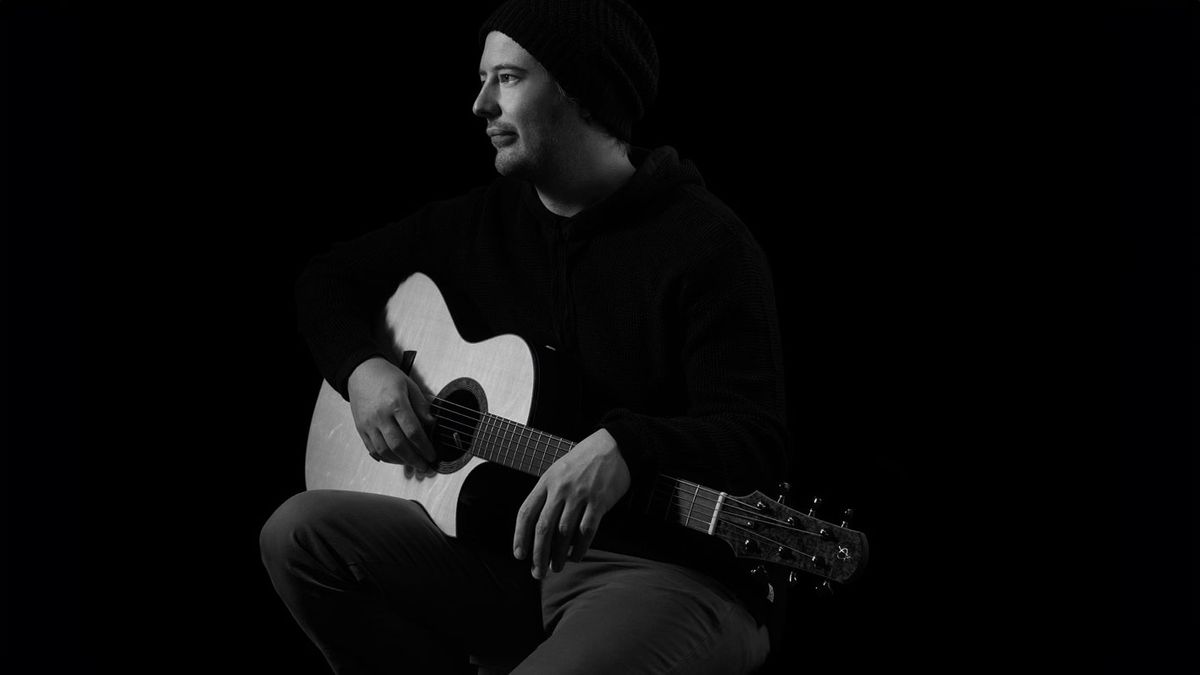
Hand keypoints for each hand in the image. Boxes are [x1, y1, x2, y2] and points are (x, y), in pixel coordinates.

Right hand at [347, 356, 437, 475]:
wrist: (361, 372)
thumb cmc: (387, 377)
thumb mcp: (410, 385)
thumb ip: (422, 406)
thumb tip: (432, 424)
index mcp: (395, 402)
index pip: (413, 431)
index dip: (425, 447)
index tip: (432, 455)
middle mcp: (380, 415)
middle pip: (399, 445)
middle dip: (414, 459)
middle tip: (425, 465)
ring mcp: (368, 424)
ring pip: (385, 451)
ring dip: (400, 461)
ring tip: (412, 463)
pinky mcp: (361, 428)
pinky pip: (373, 449)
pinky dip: (386, 458)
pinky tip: (396, 458)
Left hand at [513, 428, 629, 578]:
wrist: (613, 446)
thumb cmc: (583, 461)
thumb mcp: (558, 470)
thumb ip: (548, 495)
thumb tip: (540, 529)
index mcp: (546, 481)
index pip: (526, 513)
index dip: (520, 536)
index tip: (519, 555)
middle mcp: (560, 489)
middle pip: (543, 528)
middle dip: (538, 554)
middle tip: (537, 572)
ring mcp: (580, 495)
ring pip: (564, 533)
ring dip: (558, 555)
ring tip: (556, 567)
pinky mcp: (599, 502)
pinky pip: (586, 531)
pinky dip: (580, 548)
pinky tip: (576, 557)